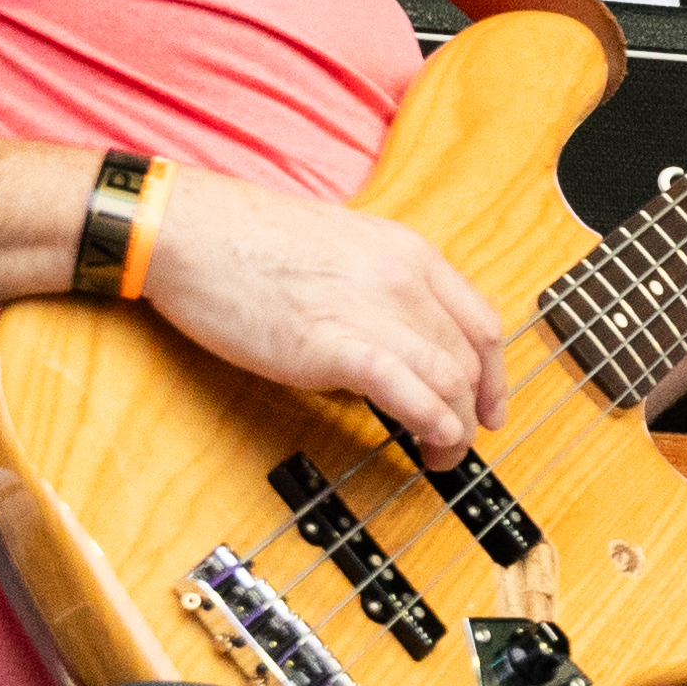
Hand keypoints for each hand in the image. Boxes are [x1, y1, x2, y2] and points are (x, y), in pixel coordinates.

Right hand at [138, 169, 513, 460]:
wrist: (190, 231)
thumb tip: (395, 347)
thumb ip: (379, 292)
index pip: (482, 321)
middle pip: (472, 358)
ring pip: (451, 380)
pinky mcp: (332, 344)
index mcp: (408, 252)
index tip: (489, 407)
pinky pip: (408, 391)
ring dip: (456, 429)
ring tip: (440, 455)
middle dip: (476, 411)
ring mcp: (371, 309)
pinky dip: (431, 423)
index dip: (496, 375)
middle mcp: (402, 277)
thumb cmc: (248, 241)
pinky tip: (429, 442)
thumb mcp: (342, 251)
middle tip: (461, 443)